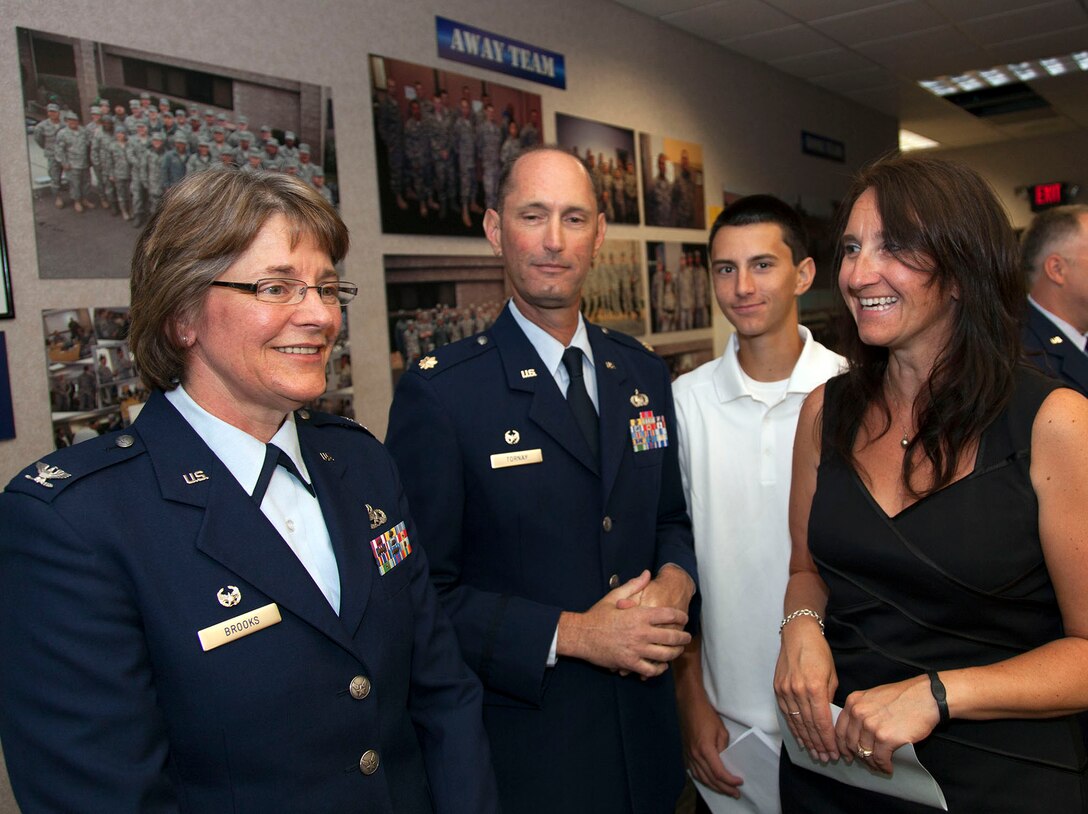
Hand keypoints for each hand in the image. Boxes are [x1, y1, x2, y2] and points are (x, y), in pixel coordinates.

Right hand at [557, 570, 690, 677]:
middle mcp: (640, 633)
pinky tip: (662, 665)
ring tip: (678, 651)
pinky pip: (650, 670)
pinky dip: (659, 669)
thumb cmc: (597, 615)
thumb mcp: (614, 597)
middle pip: (671, 637)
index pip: (668, 615)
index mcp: (638, 615)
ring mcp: (635, 649)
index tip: (684, 619)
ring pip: (664, 655)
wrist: (581, 635)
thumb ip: (634, 585)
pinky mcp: (629, 663)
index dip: (680, 617)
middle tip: (687, 637)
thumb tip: (647, 573)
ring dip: (675, 653)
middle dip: (683, 638)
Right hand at [679, 689, 742, 796]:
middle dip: (724, 788)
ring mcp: (689, 755)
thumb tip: (724, 760)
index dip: (730, 780)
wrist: (689, 705)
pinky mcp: (686, 753)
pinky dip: (703, 780)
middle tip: (735, 793)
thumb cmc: (706, 715)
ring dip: (714, 787)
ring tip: (725, 791)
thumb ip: (723, 748)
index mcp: (705, 749)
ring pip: (701, 778)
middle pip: (710, 779)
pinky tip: (709, 782)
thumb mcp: (721, 731)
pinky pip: (694, 772)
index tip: (739, 782)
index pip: (719, 772)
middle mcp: (695, 755)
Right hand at [773, 618, 838, 761]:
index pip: (821, 722)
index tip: (835, 752)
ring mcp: (785, 690)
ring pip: (796, 722)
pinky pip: (786, 713)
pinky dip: (793, 727)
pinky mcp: (777, 689)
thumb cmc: (818, 652)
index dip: (828, 740)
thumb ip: (829, 697)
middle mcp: (797, 691)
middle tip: (826, 758)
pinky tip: (800, 738)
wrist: (798, 635)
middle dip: (818, 744)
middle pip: (808, 725)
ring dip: (806, 740)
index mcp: (814, 687)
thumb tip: (829, 717)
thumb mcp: (831, 674)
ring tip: (814, 753)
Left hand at [835, 675, 939, 774]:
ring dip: (872, 763)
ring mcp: (871, 725)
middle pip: (850, 743)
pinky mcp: (885, 738)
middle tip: (864, 762)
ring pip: (864, 753)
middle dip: (857, 756)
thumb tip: (856, 731)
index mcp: (853, 702)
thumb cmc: (903, 696)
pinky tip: (888, 767)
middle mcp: (858, 713)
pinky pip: (879, 759)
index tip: (845, 754)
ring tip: (879, 766)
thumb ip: (861, 710)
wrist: (926, 696)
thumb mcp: (873, 697)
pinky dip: (883, 766)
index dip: (841, 745)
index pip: (840, 729)